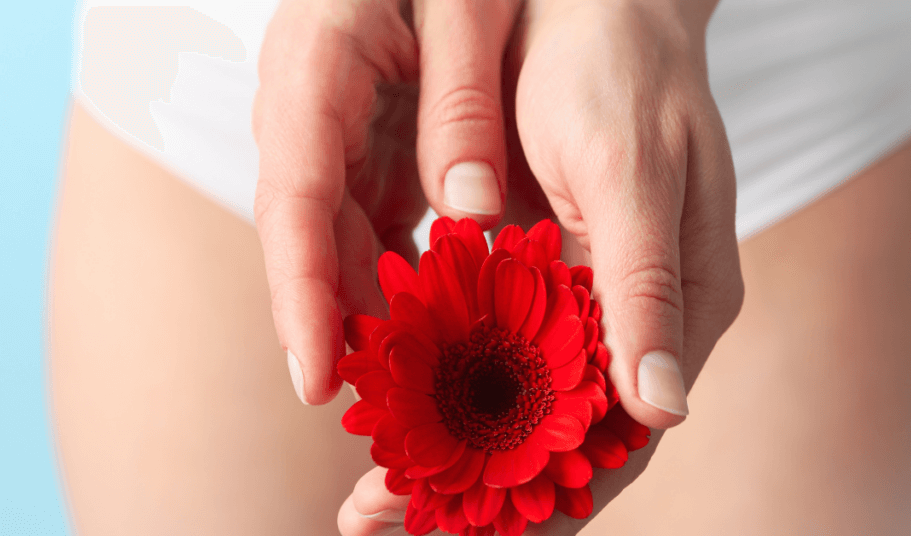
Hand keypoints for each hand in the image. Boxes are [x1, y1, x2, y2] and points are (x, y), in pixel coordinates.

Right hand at [252, 0, 518, 404]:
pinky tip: (441, 329)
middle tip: (384, 412)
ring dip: (372, 314)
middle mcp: (308, 109)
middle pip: (309, 234)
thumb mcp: (467, 5)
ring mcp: (335, 134)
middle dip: (335, 325)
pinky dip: (401, 280)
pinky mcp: (367, 151)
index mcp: (315, 63)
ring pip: (339, 241)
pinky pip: (371, 228)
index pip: (294, 194)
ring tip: (418, 389)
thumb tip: (469, 208)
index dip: (301, 292)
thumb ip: (462, 97)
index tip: (315, 376)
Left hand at [337, 0, 743, 533]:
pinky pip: (501, 355)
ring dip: (455, 453)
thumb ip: (647, 286)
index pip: (619, 442)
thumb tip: (664, 408)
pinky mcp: (551, 280)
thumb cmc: (625, 73)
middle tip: (374, 518)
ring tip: (374, 492)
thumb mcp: (632, 170)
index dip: (541, 503)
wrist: (603, 6)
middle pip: (566, 443)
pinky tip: (392, 410)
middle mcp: (640, 322)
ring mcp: (594, 304)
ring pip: (529, 410)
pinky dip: (448, 389)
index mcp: (681, 308)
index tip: (447, 531)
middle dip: (478, 495)